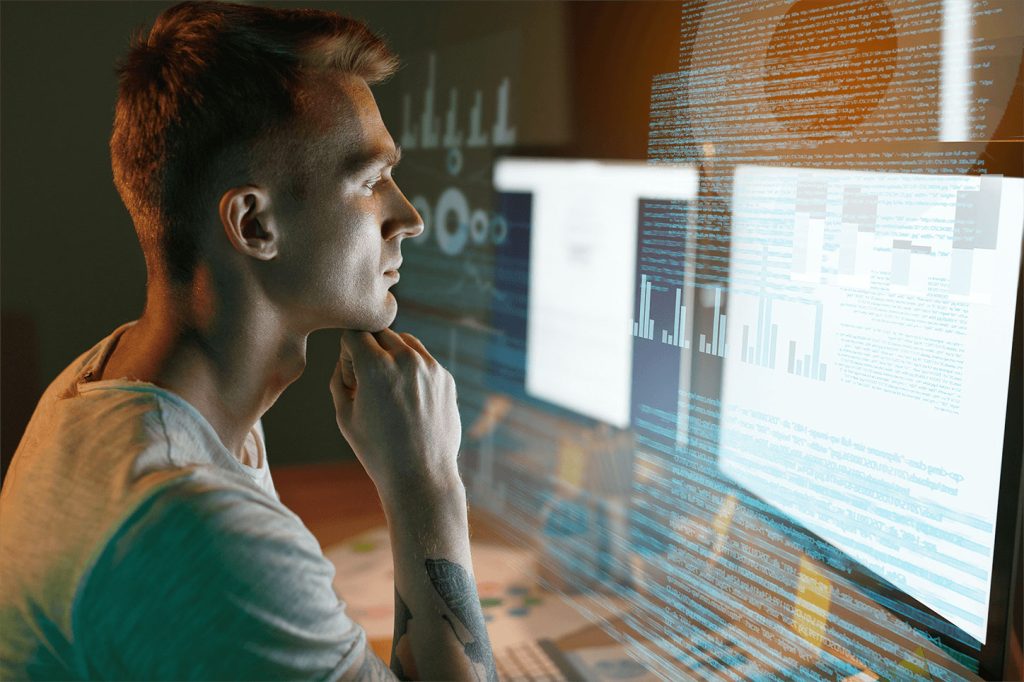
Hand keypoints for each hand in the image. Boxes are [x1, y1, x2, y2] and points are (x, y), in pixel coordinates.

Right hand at [330, 329, 461, 502]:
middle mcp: (406, 359)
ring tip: (388, 389)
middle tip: (368, 384)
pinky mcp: (446, 378)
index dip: (347, 353)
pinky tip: (408, 400)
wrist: (421, 475)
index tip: (351, 379)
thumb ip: (340, 377)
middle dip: (368, 351)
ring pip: (404, 341)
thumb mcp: (344, 415)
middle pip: (379, 333)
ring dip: (391, 355)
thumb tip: (347, 356)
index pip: (354, 333)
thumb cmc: (377, 450)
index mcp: (376, 367)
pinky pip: (423, 359)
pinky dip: (412, 369)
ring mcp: (430, 367)